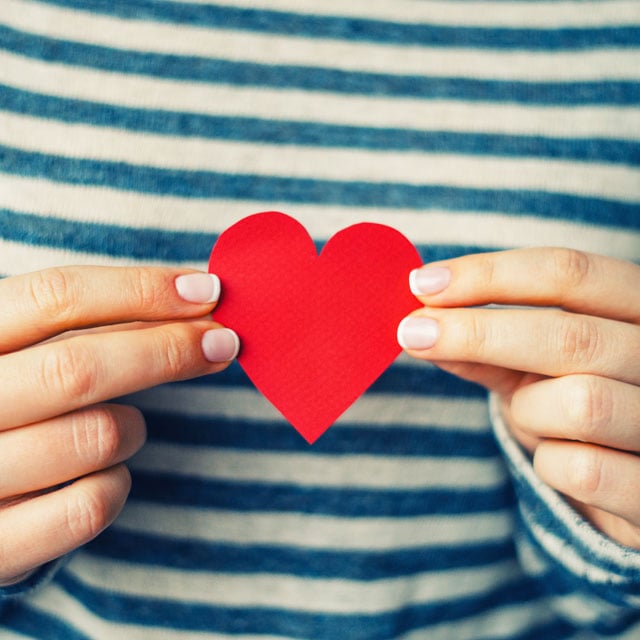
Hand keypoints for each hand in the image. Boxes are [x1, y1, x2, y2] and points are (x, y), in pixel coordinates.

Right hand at [0, 266, 238, 584]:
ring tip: (126, 427)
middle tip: (223, 343)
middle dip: (168, 350)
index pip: (56, 297)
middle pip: (78, 368)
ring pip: (96, 437)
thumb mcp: (26, 354)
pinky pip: (89, 507)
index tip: (206, 290)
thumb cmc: (10, 405)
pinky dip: (117, 485)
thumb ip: (86, 327)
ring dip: (133, 428)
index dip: (141, 289)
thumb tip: (194, 299)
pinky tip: (107, 475)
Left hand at [397, 248, 639, 547]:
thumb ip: (489, 347)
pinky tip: (558, 462)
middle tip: (412, 333)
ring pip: (580, 403)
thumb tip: (422, 322)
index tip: (421, 285)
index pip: (570, 273)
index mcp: (639, 310)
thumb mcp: (537, 367)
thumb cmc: (580, 410)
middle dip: (477, 333)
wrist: (635, 481)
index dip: (489, 275)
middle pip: (570, 335)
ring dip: (530, 412)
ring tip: (532, 417)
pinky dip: (550, 466)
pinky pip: (584, 471)